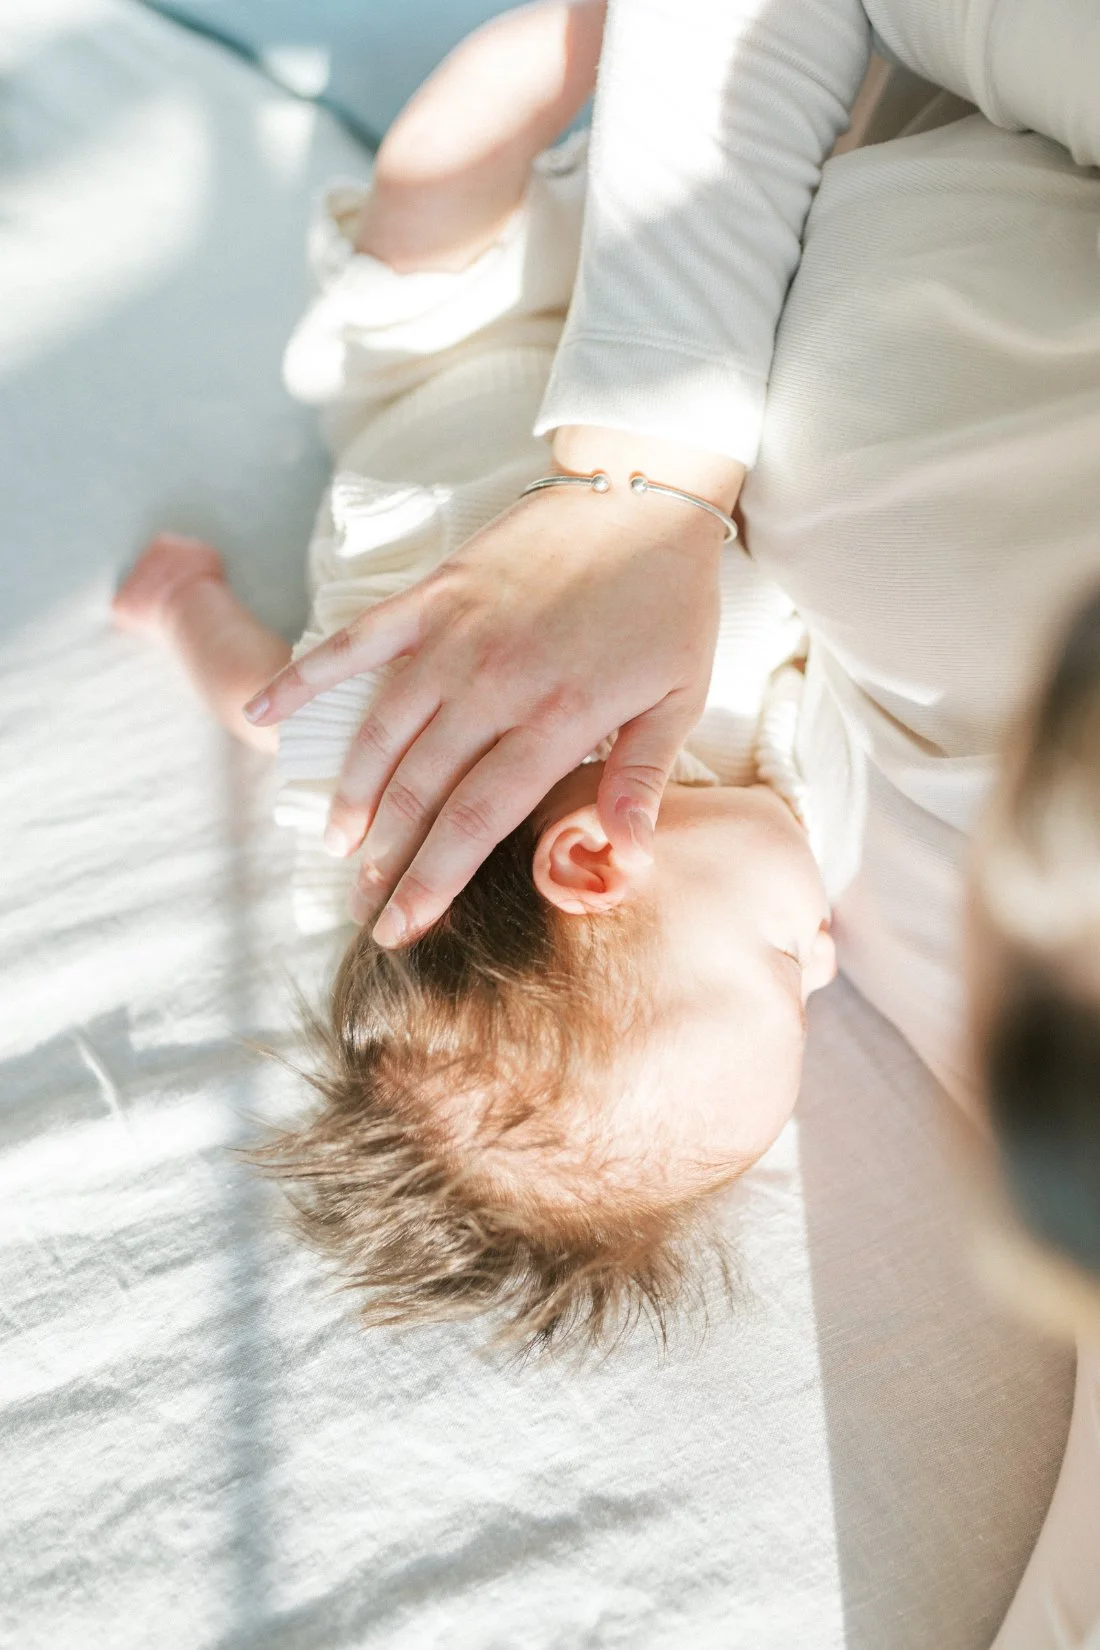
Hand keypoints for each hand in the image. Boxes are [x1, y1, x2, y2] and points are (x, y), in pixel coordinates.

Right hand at [245, 431, 742, 943]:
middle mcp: (492, 686)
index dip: (432, 880)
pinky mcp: (431, 595)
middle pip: (419, 792)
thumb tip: (630, 858)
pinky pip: (354, 644)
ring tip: (339, 844)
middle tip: (363, 903)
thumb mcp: (679, 697)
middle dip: (386, 859)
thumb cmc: (667, 602)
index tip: (403, 925)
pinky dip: (306, 680)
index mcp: (556, 720)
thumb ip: (643, 778)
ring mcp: (453, 638)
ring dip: (353, 795)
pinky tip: (263, 716)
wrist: (641, 491)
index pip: (476, 822)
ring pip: (381, 734)